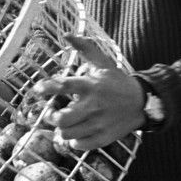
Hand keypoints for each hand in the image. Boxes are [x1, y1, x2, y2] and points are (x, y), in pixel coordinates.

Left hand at [32, 34, 144, 149]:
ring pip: (68, 134)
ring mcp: (100, 123)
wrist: (142, 102)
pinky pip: (81, 146)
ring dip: (62, 130)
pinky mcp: (105, 137)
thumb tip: (66, 34)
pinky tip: (76, 134)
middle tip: (52, 114)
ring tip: (65, 124)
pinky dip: (74, 142)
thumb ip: (84, 47)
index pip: (64, 86)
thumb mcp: (102, 62)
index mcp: (91, 85)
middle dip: (52, 117)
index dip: (47, 88)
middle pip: (62, 119)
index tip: (38, 89)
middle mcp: (94, 106)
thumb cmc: (116, 81)